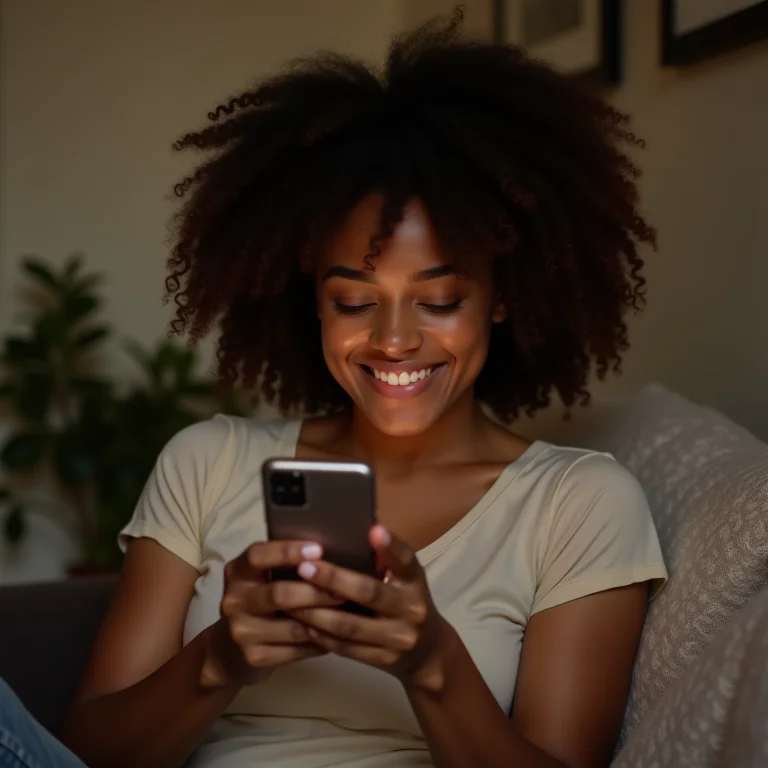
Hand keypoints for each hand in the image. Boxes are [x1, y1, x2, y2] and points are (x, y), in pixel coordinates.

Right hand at [200, 540, 339, 688]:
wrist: (228, 648)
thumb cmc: (260, 600)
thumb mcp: (262, 577)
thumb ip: (285, 565)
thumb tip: (332, 554)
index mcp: (237, 571)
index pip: (258, 555)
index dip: (287, 552)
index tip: (319, 550)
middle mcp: (233, 600)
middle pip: (279, 594)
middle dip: (316, 592)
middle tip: (344, 591)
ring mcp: (241, 631)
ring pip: (292, 626)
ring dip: (323, 621)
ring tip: (347, 615)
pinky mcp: (253, 657)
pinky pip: (295, 650)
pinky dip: (318, 643)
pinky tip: (334, 637)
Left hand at [289, 525, 452, 691]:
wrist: (428, 654)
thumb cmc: (407, 604)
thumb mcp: (406, 580)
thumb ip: (386, 562)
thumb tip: (353, 535)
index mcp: (415, 582)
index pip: (406, 560)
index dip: (390, 546)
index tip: (373, 530)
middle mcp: (412, 609)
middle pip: (369, 592)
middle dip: (334, 579)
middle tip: (305, 567)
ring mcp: (399, 638)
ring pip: (351, 625)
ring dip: (317, 612)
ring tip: (291, 599)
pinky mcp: (384, 660)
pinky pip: (347, 648)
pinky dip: (323, 636)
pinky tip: (303, 624)